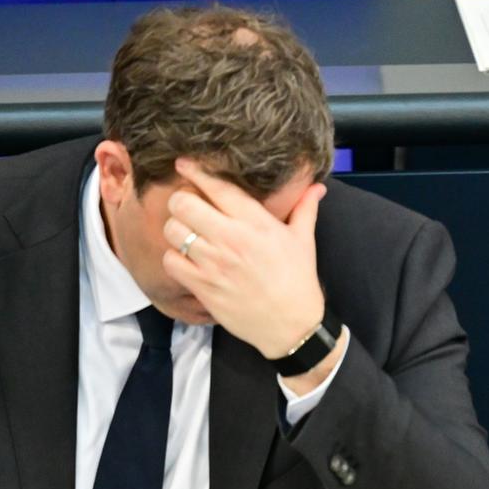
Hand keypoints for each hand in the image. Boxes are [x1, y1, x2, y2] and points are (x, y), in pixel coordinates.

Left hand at [162, 159, 327, 358]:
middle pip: (184, 203)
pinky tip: (187, 259)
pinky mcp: (202, 285)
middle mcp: (231, 238)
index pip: (216, 186)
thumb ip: (305, 208)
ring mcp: (213, 263)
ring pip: (173, 230)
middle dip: (181, 200)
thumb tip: (317, 187)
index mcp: (256, 222)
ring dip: (176, 229)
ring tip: (187, 233)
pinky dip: (174, 258)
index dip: (195, 170)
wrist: (291, 324)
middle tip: (187, 206)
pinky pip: (171, 261)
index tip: (184, 164)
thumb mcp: (304, 240)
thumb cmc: (298, 279)